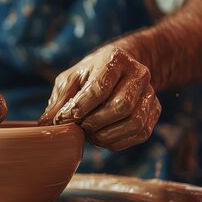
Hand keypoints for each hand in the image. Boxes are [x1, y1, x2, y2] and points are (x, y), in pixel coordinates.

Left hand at [39, 45, 160, 150]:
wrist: (121, 71)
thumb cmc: (90, 75)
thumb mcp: (70, 79)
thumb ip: (59, 101)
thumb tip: (47, 125)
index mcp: (115, 59)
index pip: (100, 88)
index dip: (81, 108)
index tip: (66, 117)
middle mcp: (139, 74)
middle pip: (121, 107)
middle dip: (95, 123)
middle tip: (80, 127)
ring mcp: (150, 93)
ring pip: (134, 123)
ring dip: (107, 135)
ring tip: (90, 133)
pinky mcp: (154, 112)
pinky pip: (140, 134)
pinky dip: (118, 141)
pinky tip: (103, 136)